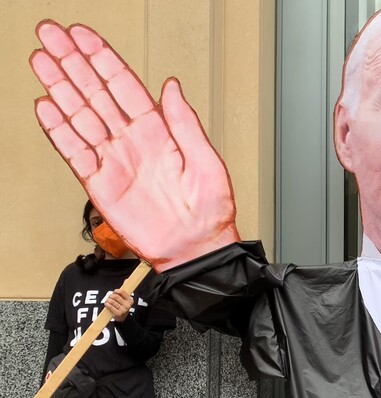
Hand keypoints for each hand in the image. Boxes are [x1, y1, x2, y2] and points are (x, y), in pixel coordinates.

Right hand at [30, 21, 239, 271]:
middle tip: (50, 34)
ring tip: (41, 61)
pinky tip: (46, 108)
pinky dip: (59, 131)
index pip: (124, 86)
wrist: (197, 251)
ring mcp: (115, 161)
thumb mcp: (208, 163)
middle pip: (95, 93)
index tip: (82, 35)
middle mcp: (133, 142)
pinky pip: (75, 153)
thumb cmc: (211, 212)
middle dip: (72, 63)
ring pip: (80, 117)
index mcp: (160, 132)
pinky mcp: (101, 185)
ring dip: (59, 88)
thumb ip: (186, 123)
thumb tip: (173, 86)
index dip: (102, 59)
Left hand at [105, 289, 133, 321]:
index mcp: (130, 300)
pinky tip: (106, 304)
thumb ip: (123, 291)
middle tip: (110, 297)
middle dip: (111, 296)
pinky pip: (110, 306)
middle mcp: (127, 305)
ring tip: (108, 301)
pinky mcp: (118, 314)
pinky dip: (107, 304)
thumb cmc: (122, 306)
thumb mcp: (125, 299)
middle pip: (116, 296)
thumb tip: (124, 281)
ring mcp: (123, 310)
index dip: (116, 291)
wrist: (122, 317)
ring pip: (112, 301)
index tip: (114, 291)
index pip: (122, 292)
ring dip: (108, 300)